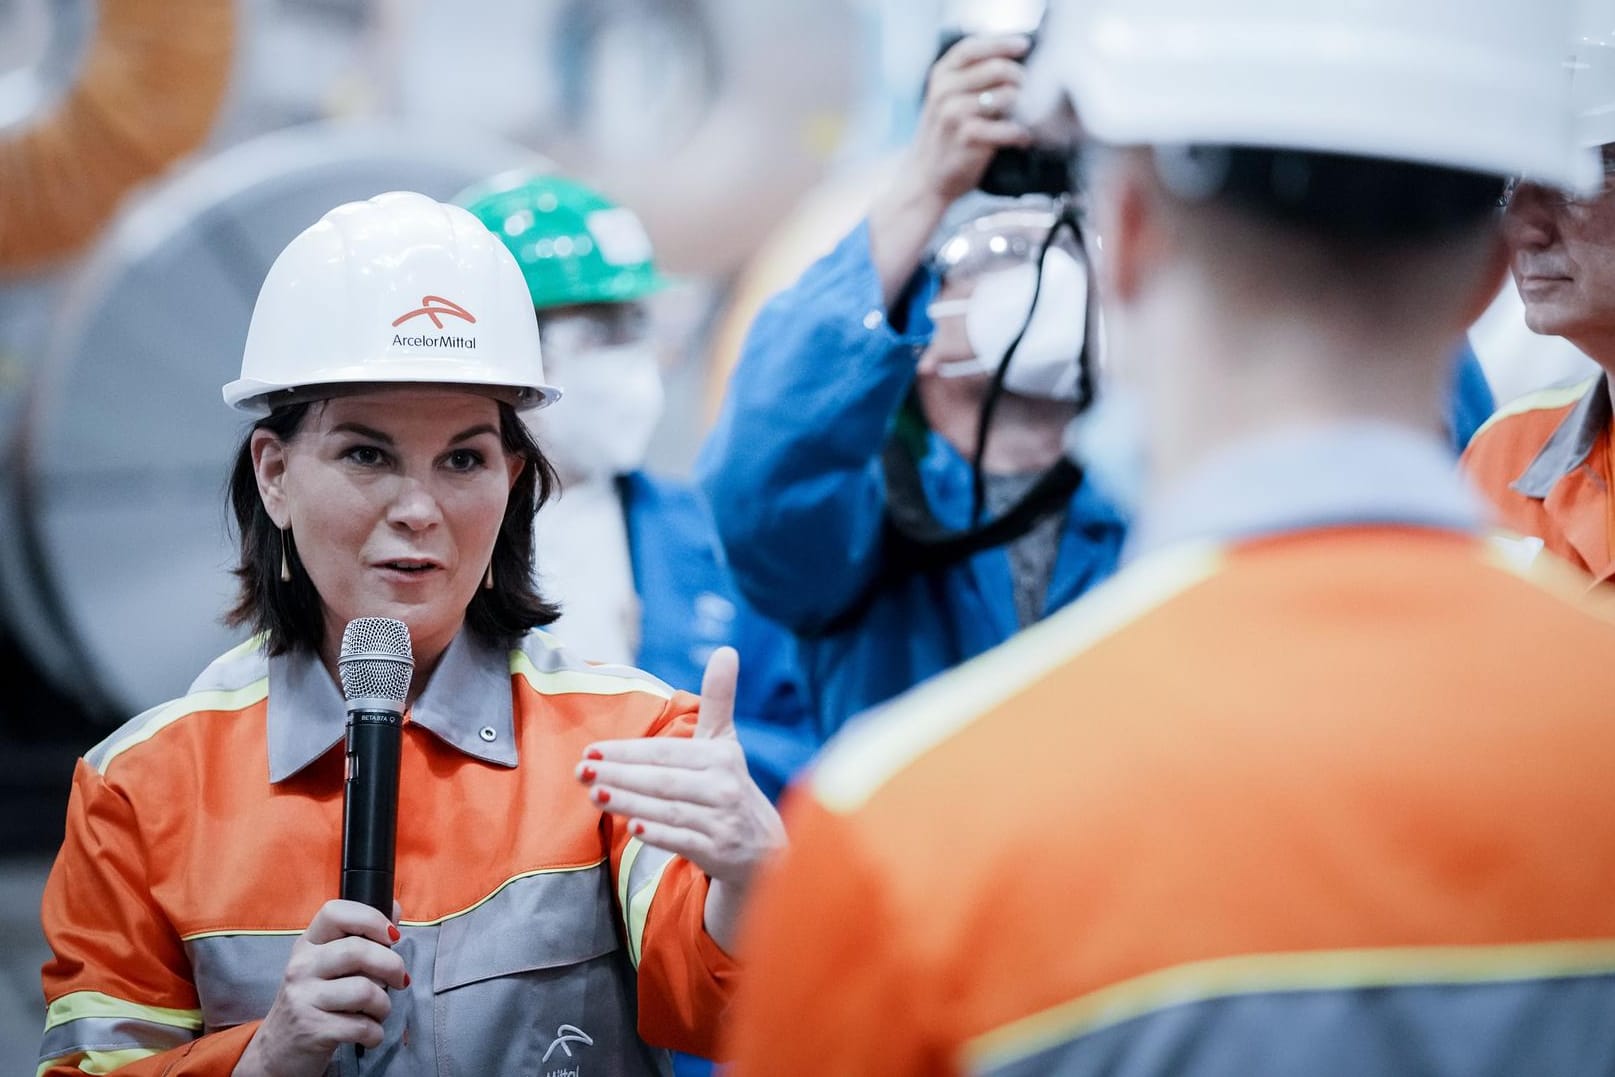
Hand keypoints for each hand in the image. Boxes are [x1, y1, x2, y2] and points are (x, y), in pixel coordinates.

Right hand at [233, 900, 406, 1076]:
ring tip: (379, 1011)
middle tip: (400, 980)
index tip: (392, 936)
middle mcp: (301, 967)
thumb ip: (359, 938)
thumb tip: (393, 909)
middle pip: (358, 950)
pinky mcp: (311, 1029)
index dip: (370, 918)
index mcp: (308, 945)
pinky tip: (368, 1033)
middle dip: (392, 965)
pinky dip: (375, 1033)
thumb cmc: (313, 1002)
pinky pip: (361, 1026)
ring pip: (365, 990)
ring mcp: (303, 998)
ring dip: (384, 1005)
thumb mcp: (327, 966)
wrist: (277, 1051)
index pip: (335, 912)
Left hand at [576, 647, 784, 888]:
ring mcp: (722, 820)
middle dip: (619, 775)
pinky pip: (683, 841)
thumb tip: (726, 650)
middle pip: (663, 780)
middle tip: (580, 771)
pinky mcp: (718, 850)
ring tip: (594, 794)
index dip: (628, 751)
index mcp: (721, 756)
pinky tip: (632, 829)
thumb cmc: (728, 784)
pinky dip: (659, 834)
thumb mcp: (725, 741)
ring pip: (668, 809)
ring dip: (628, 802)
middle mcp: (725, 786)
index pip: (666, 752)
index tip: (592, 750)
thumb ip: (719, 698)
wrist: (762, 846)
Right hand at [868, 33, 1033, 305]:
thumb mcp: (945, 101)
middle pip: (998, 69)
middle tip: (1028, 92)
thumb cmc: (943, 139)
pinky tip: (1021, 139)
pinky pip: (1009, 127)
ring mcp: (955, 114)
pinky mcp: (968, 137)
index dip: (1002, 43)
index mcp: (940, 77)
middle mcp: (945, 91)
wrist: (924, 179)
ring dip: (1024, 106)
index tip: (1023, 46)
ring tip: (1025, 117)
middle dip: (1020, 79)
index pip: (973, 48)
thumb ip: (969, 80)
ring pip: (1007, 96)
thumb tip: (1012, 65)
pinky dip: (1021, 134)